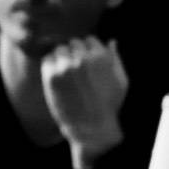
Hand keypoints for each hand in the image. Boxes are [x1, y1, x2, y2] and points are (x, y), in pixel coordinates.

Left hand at [39, 36, 129, 158]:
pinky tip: (57, 76)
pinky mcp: (51, 76)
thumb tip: (112, 41)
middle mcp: (82, 58)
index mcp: (101, 57)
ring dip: (62, 57)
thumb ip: (115, 59)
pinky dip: (51, 64)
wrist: (92, 128)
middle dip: (75, 53)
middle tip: (76, 70)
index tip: (87, 62)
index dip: (88, 50)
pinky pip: (48, 59)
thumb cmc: (109, 105)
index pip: (89, 39)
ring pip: (59, 49)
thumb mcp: (121, 81)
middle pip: (73, 43)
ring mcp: (65, 66)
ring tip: (67, 73)